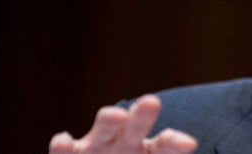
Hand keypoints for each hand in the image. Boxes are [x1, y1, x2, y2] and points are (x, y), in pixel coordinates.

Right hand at [49, 94, 197, 152]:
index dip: (174, 144)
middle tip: (152, 102)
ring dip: (108, 121)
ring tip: (116, 114)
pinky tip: (63, 140)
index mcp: (148, 149)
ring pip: (103, 130)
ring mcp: (96, 146)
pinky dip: (63, 146)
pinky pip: (65, 151)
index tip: (188, 144)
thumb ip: (167, 151)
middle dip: (142, 117)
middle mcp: (123, 142)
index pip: (164, 145)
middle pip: (135, 129)